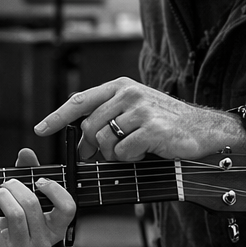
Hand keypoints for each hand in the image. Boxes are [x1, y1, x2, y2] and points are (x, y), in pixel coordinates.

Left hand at [0, 148, 75, 246]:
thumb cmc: (17, 230)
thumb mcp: (27, 208)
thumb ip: (28, 177)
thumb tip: (26, 153)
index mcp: (56, 229)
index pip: (68, 208)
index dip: (55, 190)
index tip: (39, 180)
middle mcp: (43, 243)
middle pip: (32, 205)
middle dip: (16, 187)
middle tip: (6, 183)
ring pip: (14, 215)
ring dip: (0, 195)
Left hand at [34, 77, 245, 161]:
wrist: (204, 129)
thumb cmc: (166, 123)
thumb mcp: (134, 110)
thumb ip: (108, 117)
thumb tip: (81, 142)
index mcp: (120, 88)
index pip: (79, 101)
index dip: (57, 117)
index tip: (41, 129)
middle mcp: (128, 94)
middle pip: (88, 127)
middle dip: (92, 147)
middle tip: (108, 154)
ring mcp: (140, 110)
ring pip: (104, 141)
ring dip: (115, 154)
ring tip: (134, 150)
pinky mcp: (152, 129)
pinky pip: (124, 152)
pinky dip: (131, 159)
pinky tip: (145, 153)